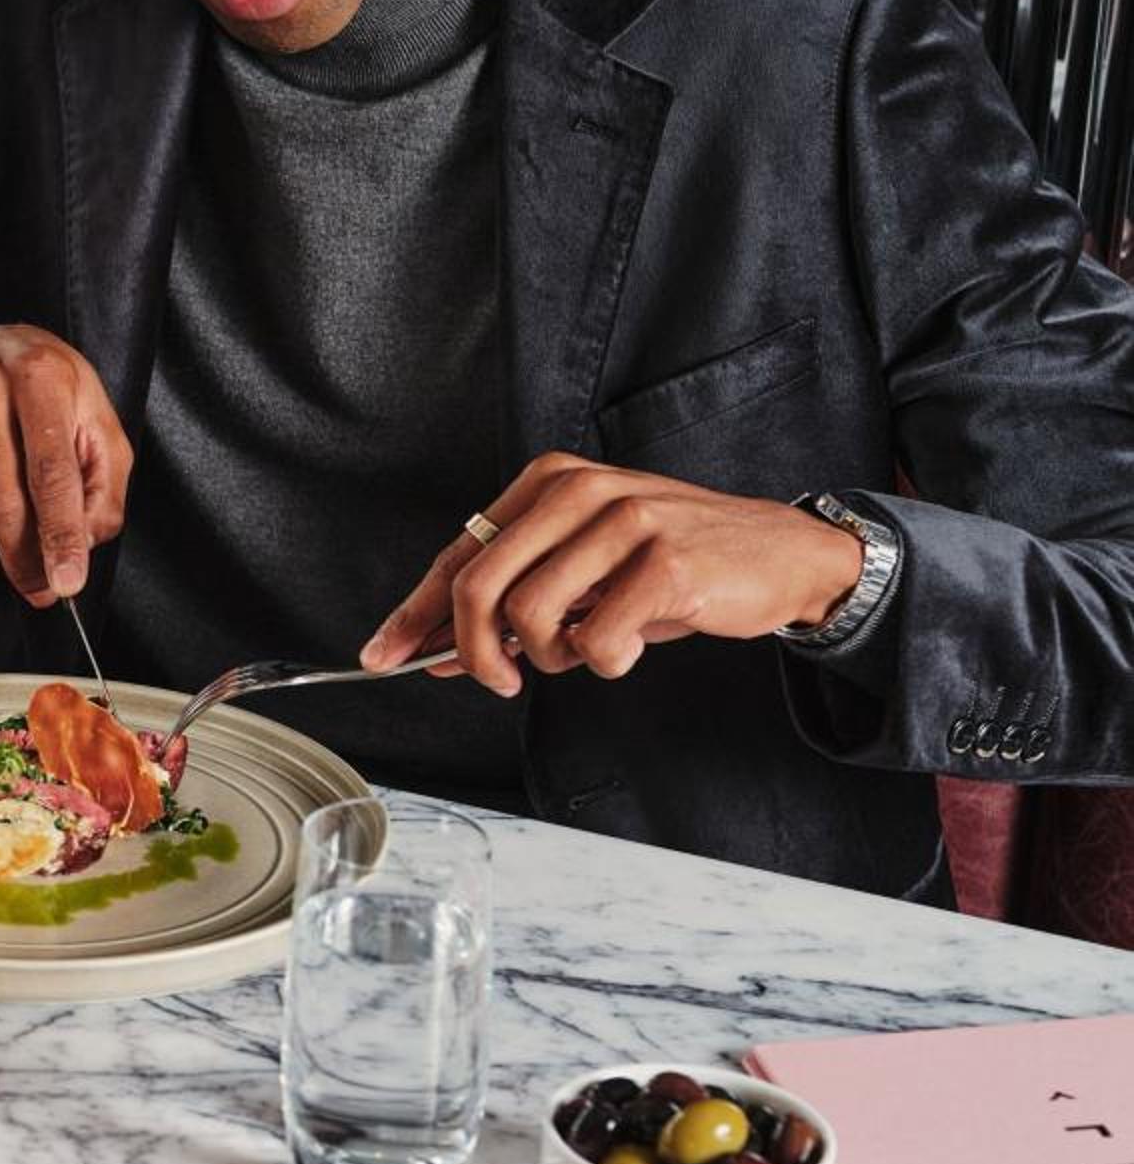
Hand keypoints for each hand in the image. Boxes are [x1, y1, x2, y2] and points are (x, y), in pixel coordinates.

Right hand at [0, 325, 133, 604]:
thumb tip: (80, 545)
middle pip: (2, 499)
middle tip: (42, 588)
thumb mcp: (99, 425)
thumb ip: (103, 487)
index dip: (60, 534)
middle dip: (25, 556)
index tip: (66, 583)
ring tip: (22, 487)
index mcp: (40, 376)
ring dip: (4, 524)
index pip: (51, 471)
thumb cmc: (55, 391)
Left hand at [361, 453, 864, 695]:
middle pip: (479, 585)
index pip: (461, 553)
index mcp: (548, 482)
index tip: (382, 654)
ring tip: (588, 650)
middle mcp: (579, 490)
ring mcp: (624, 522)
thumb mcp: (586, 571)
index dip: (416, 612)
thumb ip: (515, 600)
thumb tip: (435, 651)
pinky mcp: (665, 564)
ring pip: (532, 617)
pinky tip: (628, 647)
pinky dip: (603, 662)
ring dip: (553, 658)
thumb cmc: (673, 566)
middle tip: (502, 681)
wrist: (781, 555)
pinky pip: (596, 641)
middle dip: (475, 651)